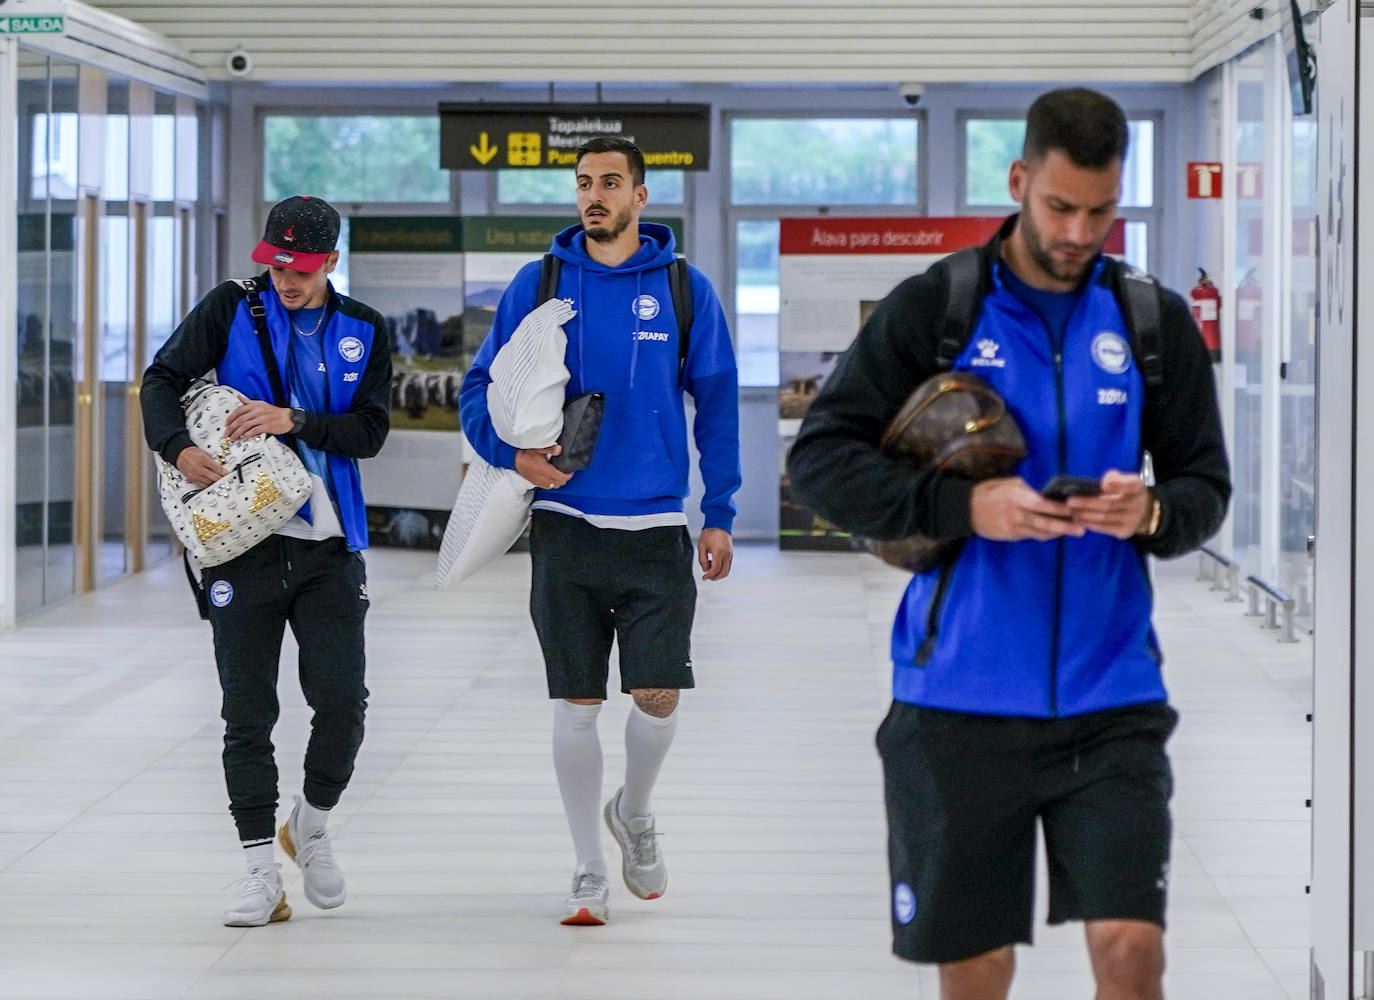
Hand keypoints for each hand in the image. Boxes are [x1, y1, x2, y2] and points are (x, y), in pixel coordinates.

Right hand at [175, 446, 228, 487]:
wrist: (179, 454)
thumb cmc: (190, 452)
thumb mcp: (204, 452)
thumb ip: (212, 459)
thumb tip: (219, 465)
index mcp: (203, 460)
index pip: (218, 469)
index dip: (225, 473)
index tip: (229, 475)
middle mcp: (199, 468)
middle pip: (214, 477)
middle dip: (222, 479)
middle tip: (226, 480)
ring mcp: (195, 475)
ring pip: (209, 482)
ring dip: (215, 482)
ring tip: (220, 482)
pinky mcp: (192, 479)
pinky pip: (202, 485)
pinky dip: (208, 485)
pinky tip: (211, 484)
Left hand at [225, 398, 292, 439]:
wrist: (288, 418)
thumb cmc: (274, 412)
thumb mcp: (261, 404)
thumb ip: (249, 402)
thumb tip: (239, 397)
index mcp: (255, 405)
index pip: (239, 410)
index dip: (230, 418)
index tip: (227, 424)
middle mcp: (257, 411)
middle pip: (240, 419)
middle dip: (231, 428)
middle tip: (227, 433)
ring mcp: (262, 418)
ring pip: (245, 426)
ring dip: (237, 433)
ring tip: (233, 438)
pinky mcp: (267, 426)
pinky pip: (254, 431)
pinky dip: (247, 435)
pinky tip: (244, 438)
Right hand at [514, 445, 572, 489]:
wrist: (515, 461)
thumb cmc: (526, 454)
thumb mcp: (538, 448)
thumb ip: (549, 449)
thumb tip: (559, 449)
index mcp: (545, 470)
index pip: (561, 477)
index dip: (568, 475)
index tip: (570, 470)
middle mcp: (543, 478)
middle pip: (560, 483)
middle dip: (565, 478)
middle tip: (566, 471)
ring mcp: (540, 482)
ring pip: (554, 486)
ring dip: (559, 481)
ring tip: (559, 473)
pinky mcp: (536, 483)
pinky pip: (548, 487)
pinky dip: (552, 483)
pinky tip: (551, 477)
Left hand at [698, 528, 732, 580]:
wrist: (719, 524)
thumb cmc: (710, 533)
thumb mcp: (701, 546)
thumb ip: (702, 559)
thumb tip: (705, 569)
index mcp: (719, 552)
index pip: (715, 569)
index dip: (709, 575)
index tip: (704, 577)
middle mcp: (727, 554)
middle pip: (723, 572)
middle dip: (715, 577)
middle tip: (708, 577)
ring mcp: (730, 554)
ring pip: (727, 570)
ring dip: (719, 573)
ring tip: (710, 569)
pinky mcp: (731, 553)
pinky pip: (728, 565)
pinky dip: (722, 568)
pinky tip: (714, 564)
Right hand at [969, 477, 1085, 540]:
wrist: (965, 510)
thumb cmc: (988, 492)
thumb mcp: (1007, 483)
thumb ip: (1026, 490)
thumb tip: (1044, 495)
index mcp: (1015, 497)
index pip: (1041, 505)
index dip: (1058, 509)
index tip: (1073, 510)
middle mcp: (1016, 514)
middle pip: (1044, 524)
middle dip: (1064, 527)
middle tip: (1081, 529)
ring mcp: (1012, 527)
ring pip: (1039, 533)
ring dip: (1057, 533)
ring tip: (1072, 531)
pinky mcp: (1010, 536)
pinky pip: (1030, 536)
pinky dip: (1043, 534)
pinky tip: (1054, 532)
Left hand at [1064, 470, 1152, 538]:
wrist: (1140, 512)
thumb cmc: (1125, 492)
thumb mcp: (1123, 480)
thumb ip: (1114, 478)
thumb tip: (1103, 482)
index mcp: (1137, 487)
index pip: (1130, 484)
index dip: (1118, 484)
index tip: (1104, 484)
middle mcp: (1137, 504)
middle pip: (1109, 503)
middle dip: (1087, 502)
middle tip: (1070, 501)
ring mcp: (1132, 519)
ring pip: (1104, 517)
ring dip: (1085, 514)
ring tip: (1070, 511)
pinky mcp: (1125, 531)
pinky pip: (1105, 528)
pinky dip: (1090, 524)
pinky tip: (1078, 520)